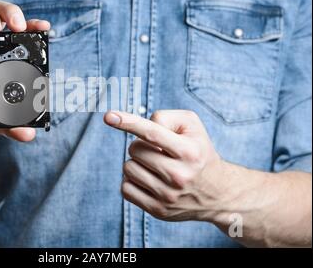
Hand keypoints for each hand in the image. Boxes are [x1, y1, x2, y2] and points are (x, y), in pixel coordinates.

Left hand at [104, 110, 224, 221]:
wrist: (218, 193)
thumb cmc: (198, 151)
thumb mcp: (192, 126)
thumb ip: (165, 118)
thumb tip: (137, 127)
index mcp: (189, 152)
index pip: (152, 133)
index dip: (128, 122)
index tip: (108, 116)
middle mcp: (180, 175)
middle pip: (135, 149)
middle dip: (141, 145)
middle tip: (157, 151)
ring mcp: (168, 196)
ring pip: (128, 168)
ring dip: (136, 163)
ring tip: (154, 166)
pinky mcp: (158, 210)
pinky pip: (125, 188)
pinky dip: (131, 180)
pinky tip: (148, 179)